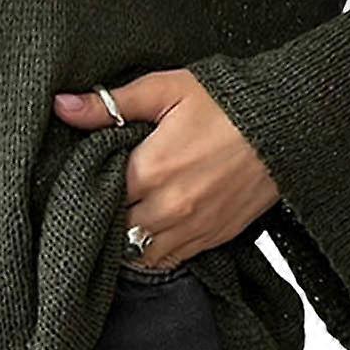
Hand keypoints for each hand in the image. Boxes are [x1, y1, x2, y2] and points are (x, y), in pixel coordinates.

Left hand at [53, 68, 279, 268]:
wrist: (287, 123)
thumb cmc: (226, 101)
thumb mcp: (165, 89)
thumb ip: (110, 105)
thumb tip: (62, 106)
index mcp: (150, 170)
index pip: (97, 198)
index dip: (83, 191)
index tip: (76, 181)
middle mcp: (170, 207)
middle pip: (115, 232)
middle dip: (102, 220)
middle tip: (93, 202)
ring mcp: (195, 227)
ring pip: (140, 255)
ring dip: (125, 241)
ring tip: (117, 220)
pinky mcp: (216, 237)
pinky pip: (172, 260)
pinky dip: (154, 252)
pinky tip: (146, 232)